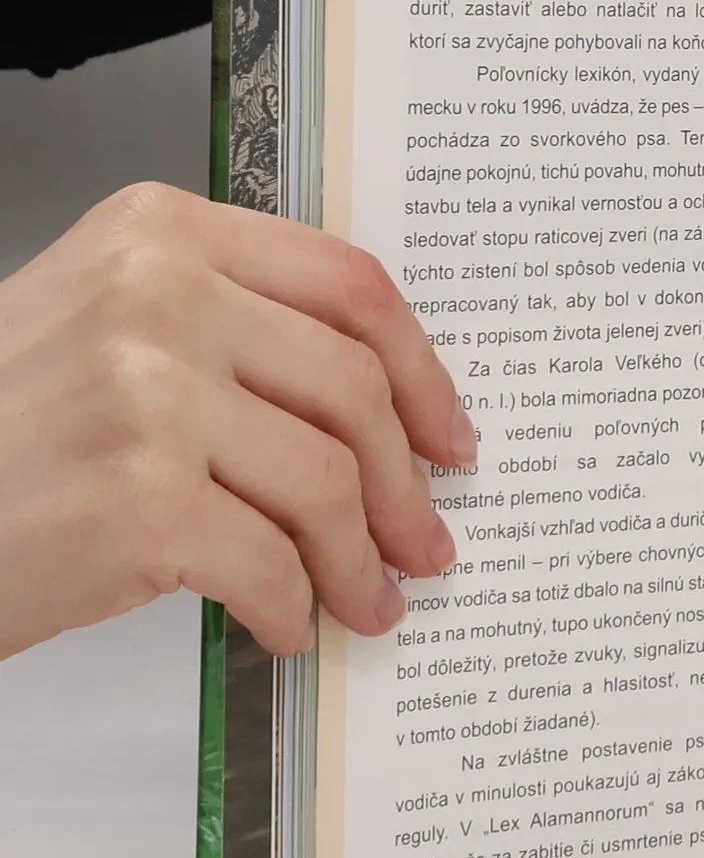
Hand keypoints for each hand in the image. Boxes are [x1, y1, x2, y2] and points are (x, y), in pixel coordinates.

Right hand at [0, 183, 474, 661]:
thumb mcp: (102, 323)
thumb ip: (230, 327)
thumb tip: (378, 406)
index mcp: (162, 234)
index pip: (348, 285)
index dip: (421, 371)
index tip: (447, 432)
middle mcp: (157, 296)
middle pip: (352, 388)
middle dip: (405, 483)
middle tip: (426, 538)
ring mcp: (147, 396)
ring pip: (326, 481)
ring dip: (360, 559)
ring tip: (367, 598)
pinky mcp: (135, 501)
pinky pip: (268, 562)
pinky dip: (291, 606)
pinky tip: (287, 623)